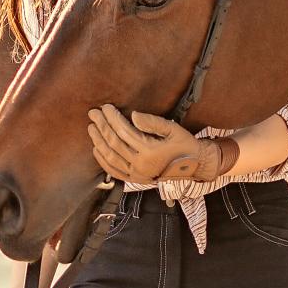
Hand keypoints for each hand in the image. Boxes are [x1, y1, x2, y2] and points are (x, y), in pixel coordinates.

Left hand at [87, 105, 236, 183]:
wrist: (195, 165)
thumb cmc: (184, 144)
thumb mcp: (173, 129)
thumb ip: (152, 122)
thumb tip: (133, 115)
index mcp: (150, 151)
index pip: (124, 131)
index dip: (112, 118)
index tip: (105, 107)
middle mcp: (141, 164)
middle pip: (114, 143)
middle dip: (101, 126)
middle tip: (93, 113)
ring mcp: (136, 174)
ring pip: (110, 157)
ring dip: (98, 142)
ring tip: (92, 128)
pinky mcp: (135, 180)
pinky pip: (114, 171)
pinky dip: (102, 161)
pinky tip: (96, 149)